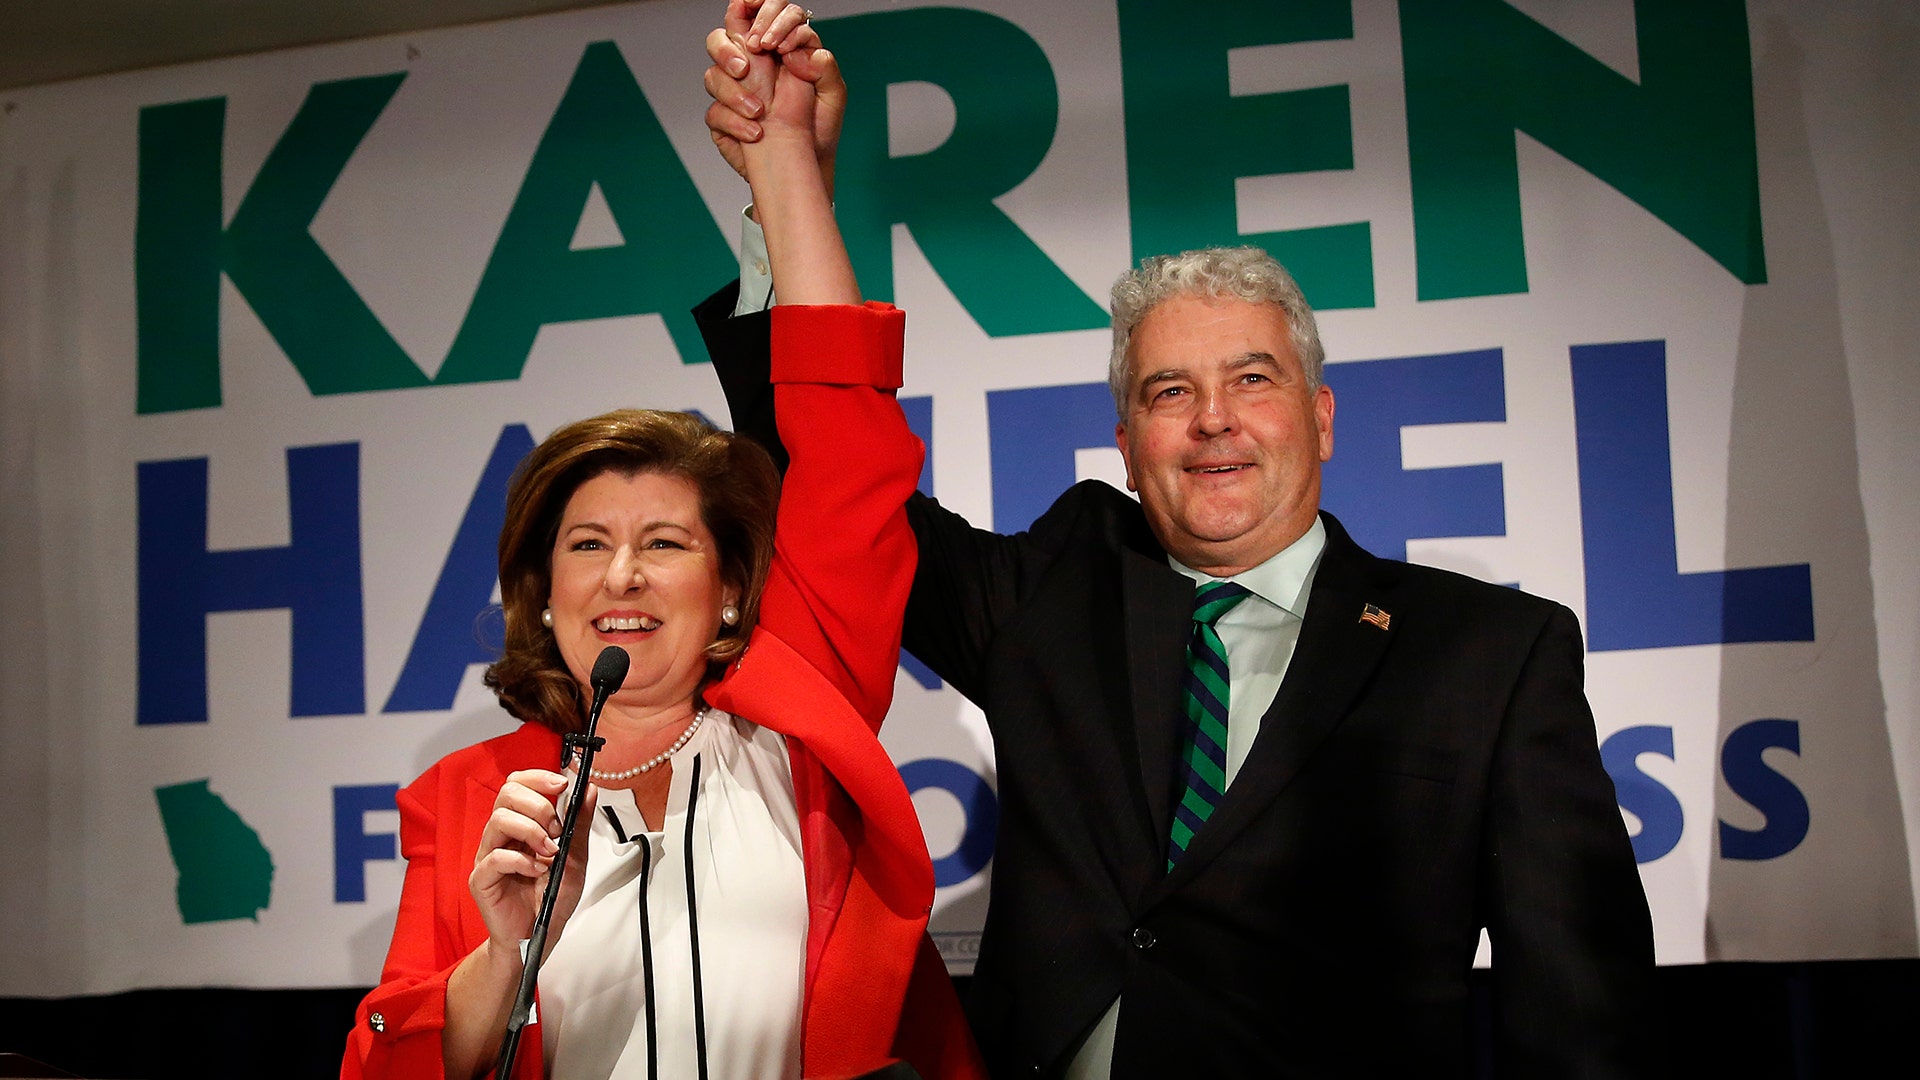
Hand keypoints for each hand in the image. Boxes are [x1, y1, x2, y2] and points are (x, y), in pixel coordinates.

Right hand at [468, 769, 598, 960]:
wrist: (540, 935)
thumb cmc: (552, 898)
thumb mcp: (576, 858)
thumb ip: (581, 823)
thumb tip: (588, 789)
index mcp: (521, 825)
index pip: (517, 784)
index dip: (537, 778)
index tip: (562, 784)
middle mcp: (501, 836)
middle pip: (506, 794)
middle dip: (538, 804)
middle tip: (557, 829)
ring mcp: (488, 856)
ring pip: (499, 820)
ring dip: (532, 831)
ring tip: (550, 851)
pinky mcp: (481, 879)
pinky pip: (495, 857)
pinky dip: (521, 860)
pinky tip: (537, 871)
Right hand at [704, 0, 844, 199]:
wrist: (807, 167)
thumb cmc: (819, 128)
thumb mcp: (833, 94)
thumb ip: (823, 65)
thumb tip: (795, 53)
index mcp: (775, 51)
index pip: (757, 17)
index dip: (758, 18)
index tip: (771, 42)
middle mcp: (750, 67)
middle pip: (720, 37)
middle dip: (728, 49)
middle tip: (747, 68)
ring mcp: (733, 91)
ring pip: (712, 74)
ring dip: (733, 91)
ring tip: (759, 111)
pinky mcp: (722, 118)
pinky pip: (715, 112)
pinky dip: (734, 122)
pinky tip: (756, 132)